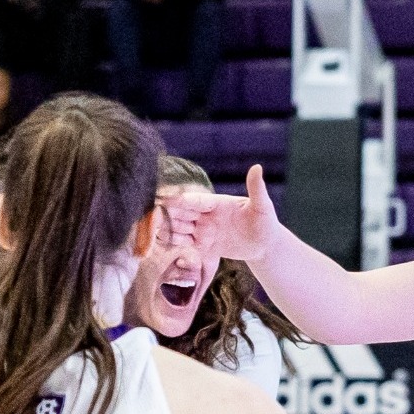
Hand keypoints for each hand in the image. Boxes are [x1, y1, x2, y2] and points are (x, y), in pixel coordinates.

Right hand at [162, 164, 284, 264]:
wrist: (264, 244)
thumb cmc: (265, 222)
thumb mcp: (262, 206)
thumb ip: (257, 189)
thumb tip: (257, 167)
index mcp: (217, 203)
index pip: (195, 201)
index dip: (181, 201)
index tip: (166, 199)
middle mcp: (206, 215)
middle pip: (182, 214)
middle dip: (167, 215)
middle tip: (150, 218)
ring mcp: (202, 230)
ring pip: (179, 228)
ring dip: (165, 229)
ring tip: (148, 234)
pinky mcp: (202, 245)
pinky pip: (184, 244)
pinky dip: (171, 243)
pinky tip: (158, 246)